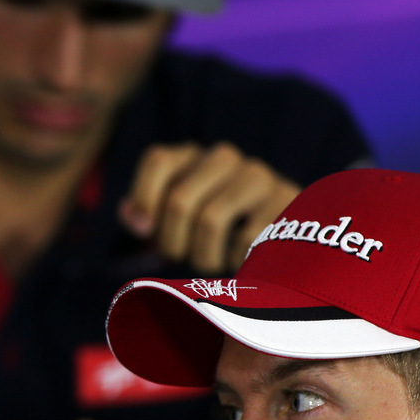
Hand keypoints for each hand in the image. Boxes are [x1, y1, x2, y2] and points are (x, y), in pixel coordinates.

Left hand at [118, 142, 299, 273]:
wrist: (277, 235)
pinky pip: (245, 239)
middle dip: (171, 242)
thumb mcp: (171, 220)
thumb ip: (143, 215)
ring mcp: (256, 175)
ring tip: (207, 263)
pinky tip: (240, 258)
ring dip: (201, 256)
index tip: (144, 233)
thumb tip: (135, 219)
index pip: (158, 160)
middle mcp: (222, 157)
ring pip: (211, 221)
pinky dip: (234, 259)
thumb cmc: (209, 228)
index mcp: (190, 156)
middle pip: (180, 200)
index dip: (145, 199)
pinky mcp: (284, 200)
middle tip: (178, 258)